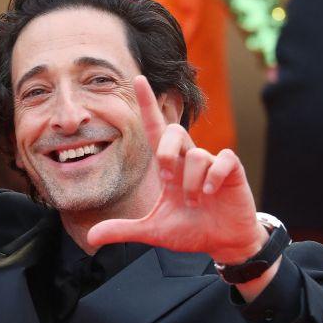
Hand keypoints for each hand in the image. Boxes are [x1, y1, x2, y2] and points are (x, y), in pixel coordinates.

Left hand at [86, 76, 266, 264]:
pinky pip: (221, 160)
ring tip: (194, 202)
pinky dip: (212, 178)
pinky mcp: (232, 170)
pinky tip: (210, 195)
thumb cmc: (190, 230)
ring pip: (196, 154)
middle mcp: (188, 159)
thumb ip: (123, 230)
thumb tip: (91, 238)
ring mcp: (211, 163)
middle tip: (167, 182)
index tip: (137, 79)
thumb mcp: (153, 231)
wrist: (223, 243)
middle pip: (173, 132)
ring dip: (190, 183)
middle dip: (166, 154)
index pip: (155, 129)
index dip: (147, 105)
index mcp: (169, 167)